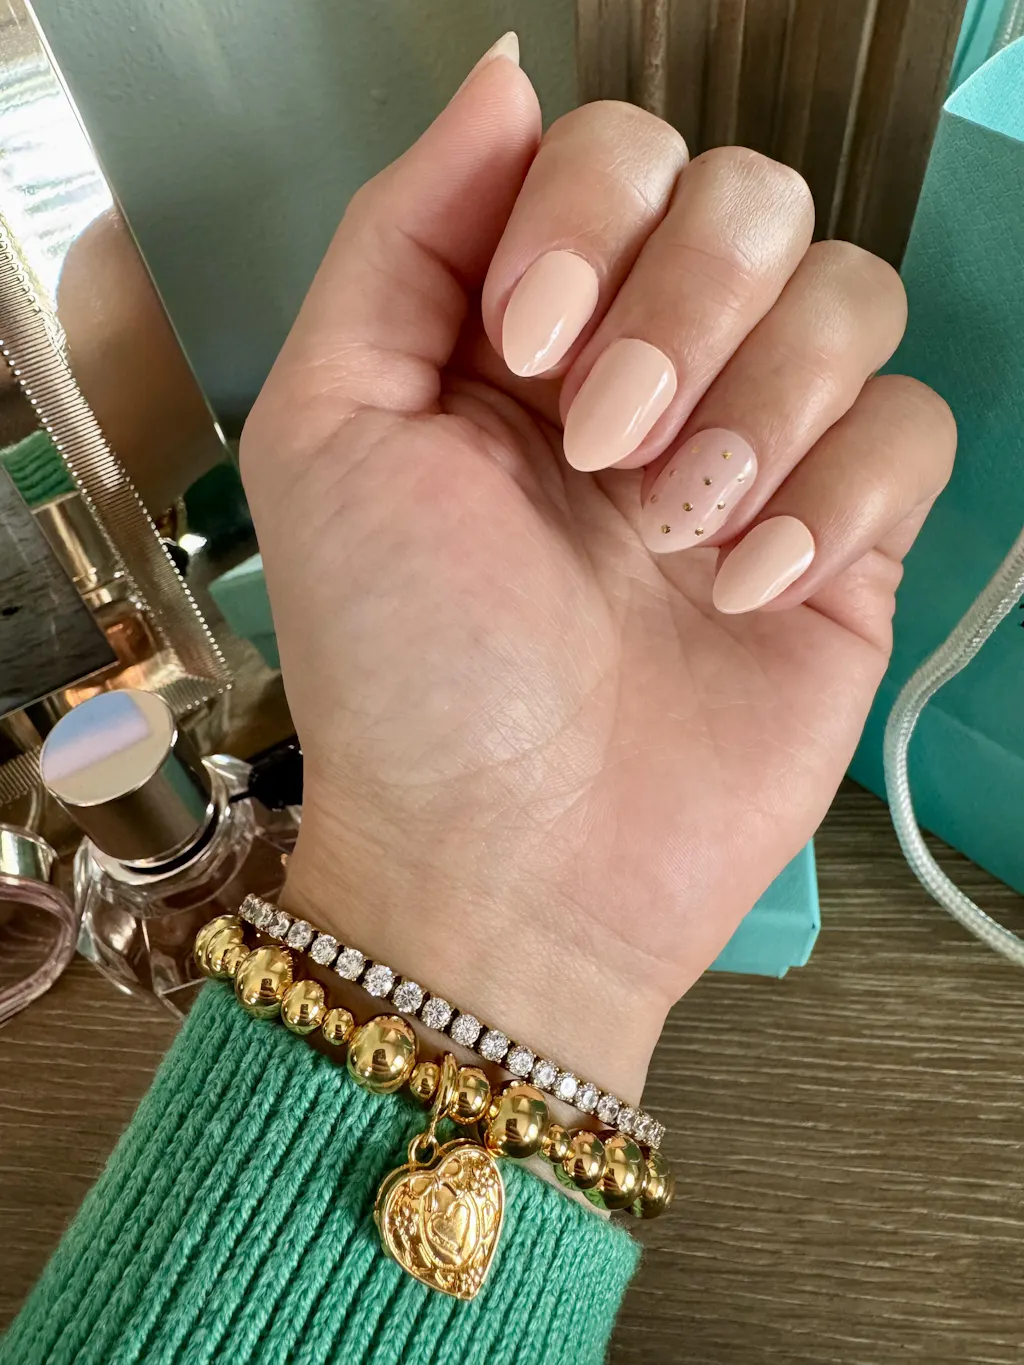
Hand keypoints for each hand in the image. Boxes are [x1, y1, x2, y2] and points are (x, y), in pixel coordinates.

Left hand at [240, 44, 953, 1102]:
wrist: (507, 866)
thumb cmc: (403, 664)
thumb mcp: (334, 430)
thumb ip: (399, 236)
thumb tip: (507, 74)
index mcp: (529, 331)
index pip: (618, 156)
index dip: (594, 218)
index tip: (533, 348)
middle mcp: (654, 371)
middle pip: (753, 201)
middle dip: (687, 307)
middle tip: (609, 449)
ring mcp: (759, 454)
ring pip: (852, 293)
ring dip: (766, 402)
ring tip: (679, 535)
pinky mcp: (848, 543)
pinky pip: (915, 426)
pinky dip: (843, 492)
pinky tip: (751, 590)